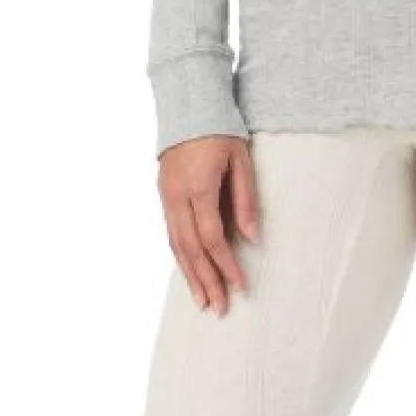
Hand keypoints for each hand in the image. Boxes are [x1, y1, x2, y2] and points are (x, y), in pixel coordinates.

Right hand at [156, 134, 260, 313]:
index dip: (226, 264)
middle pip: (191, 249)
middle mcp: (177, 196)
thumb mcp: (241, 161)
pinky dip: (181, 258)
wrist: (188, 106)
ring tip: (203, 301)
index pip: (212, 237)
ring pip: (176, 245)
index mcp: (198, 187)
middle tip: (219, 308)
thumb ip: (246, 201)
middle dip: (206, 280)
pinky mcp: (163, 196)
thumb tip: (252, 238)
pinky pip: (171, 234)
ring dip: (190, 276)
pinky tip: (190, 273)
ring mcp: (166, 197)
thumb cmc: (221, 131)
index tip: (240, 285)